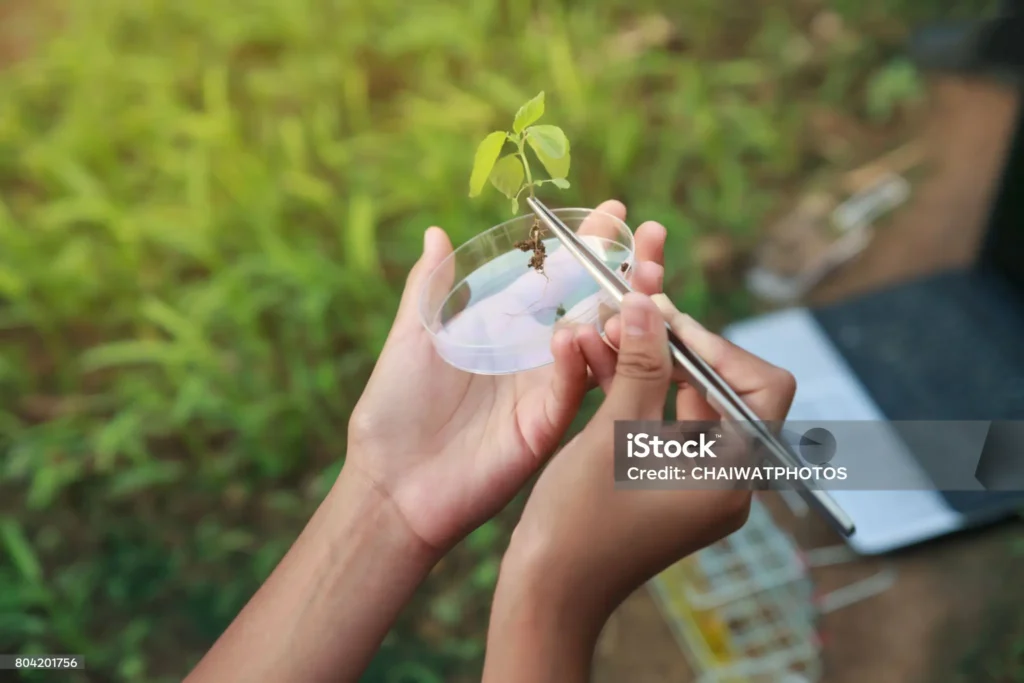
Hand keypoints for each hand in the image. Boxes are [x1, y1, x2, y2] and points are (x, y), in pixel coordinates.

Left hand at [343, 201, 668, 556]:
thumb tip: (435, 233)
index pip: (555, 278)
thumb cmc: (392, 410)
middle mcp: (533, 356)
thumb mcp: (411, 338)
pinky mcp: (543, 426)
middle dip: (623, 270)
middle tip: (651, 235)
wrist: (390, 483)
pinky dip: (578, 361)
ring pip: (597, 345)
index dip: (585, 246)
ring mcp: (543, 390)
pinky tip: (575, 334)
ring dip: (622, 311)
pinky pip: (571, 389)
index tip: (615, 212)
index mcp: (504, 329)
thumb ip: (430, 288)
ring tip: (641, 277)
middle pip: (590, 305)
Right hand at [483, 276, 795, 681]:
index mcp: (733, 473)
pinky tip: (609, 368)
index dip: (718, 345)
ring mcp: (704, 487)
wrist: (551, 589)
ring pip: (696, 406)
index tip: (668, 319)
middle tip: (635, 317)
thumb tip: (648, 305)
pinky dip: (648, 396)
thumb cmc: (581, 519)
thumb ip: (641, 363)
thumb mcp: (613, 431)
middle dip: (681, 350)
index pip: (762, 386)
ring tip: (613, 336)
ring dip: (659, 368)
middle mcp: (731, 482)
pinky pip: (674, 429)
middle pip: (729, 392)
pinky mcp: (677, 489)